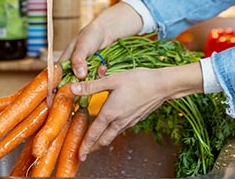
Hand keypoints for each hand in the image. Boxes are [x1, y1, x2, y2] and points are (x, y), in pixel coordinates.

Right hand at [59, 1, 142, 78]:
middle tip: (88, 82)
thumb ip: (78, 60)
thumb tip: (79, 75)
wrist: (107, 31)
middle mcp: (73, 68)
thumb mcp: (82, 46)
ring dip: (93, 79)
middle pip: (72, 83)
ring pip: (85, 82)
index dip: (59, 86)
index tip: (65, 93)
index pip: (58, 77)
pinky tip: (104, 67)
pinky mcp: (95, 72)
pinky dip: (100, 74)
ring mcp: (85, 71)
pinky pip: (96, 78)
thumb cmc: (90, 35)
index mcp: (64, 61)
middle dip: (80, 85)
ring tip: (100, 68)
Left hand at [70, 62, 203, 159]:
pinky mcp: (137, 118)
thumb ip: (91, 86)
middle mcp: (119, 121)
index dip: (85, 145)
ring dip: (103, 140)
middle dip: (93, 147)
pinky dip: (114, 131)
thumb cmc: (138, 80)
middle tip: (85, 152)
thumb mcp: (112, 80)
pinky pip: (122, 129)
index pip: (93, 133)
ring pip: (113, 135)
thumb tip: (73, 88)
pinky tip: (114, 124)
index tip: (79, 154)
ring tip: (97, 140)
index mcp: (110, 113)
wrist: (162, 85)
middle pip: (103, 140)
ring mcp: (129, 121)